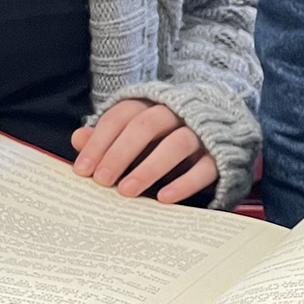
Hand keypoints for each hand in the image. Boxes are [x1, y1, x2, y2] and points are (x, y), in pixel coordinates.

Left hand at [71, 99, 216, 203]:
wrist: (226, 131)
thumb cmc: (168, 136)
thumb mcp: (137, 134)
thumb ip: (108, 136)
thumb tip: (77, 138)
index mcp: (153, 104)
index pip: (123, 115)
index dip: (100, 140)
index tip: (83, 169)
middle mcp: (178, 113)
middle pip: (148, 124)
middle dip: (121, 152)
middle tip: (101, 180)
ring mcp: (202, 132)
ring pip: (177, 143)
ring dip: (149, 167)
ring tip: (127, 191)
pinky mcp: (222, 155)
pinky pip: (205, 168)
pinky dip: (184, 183)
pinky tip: (164, 199)